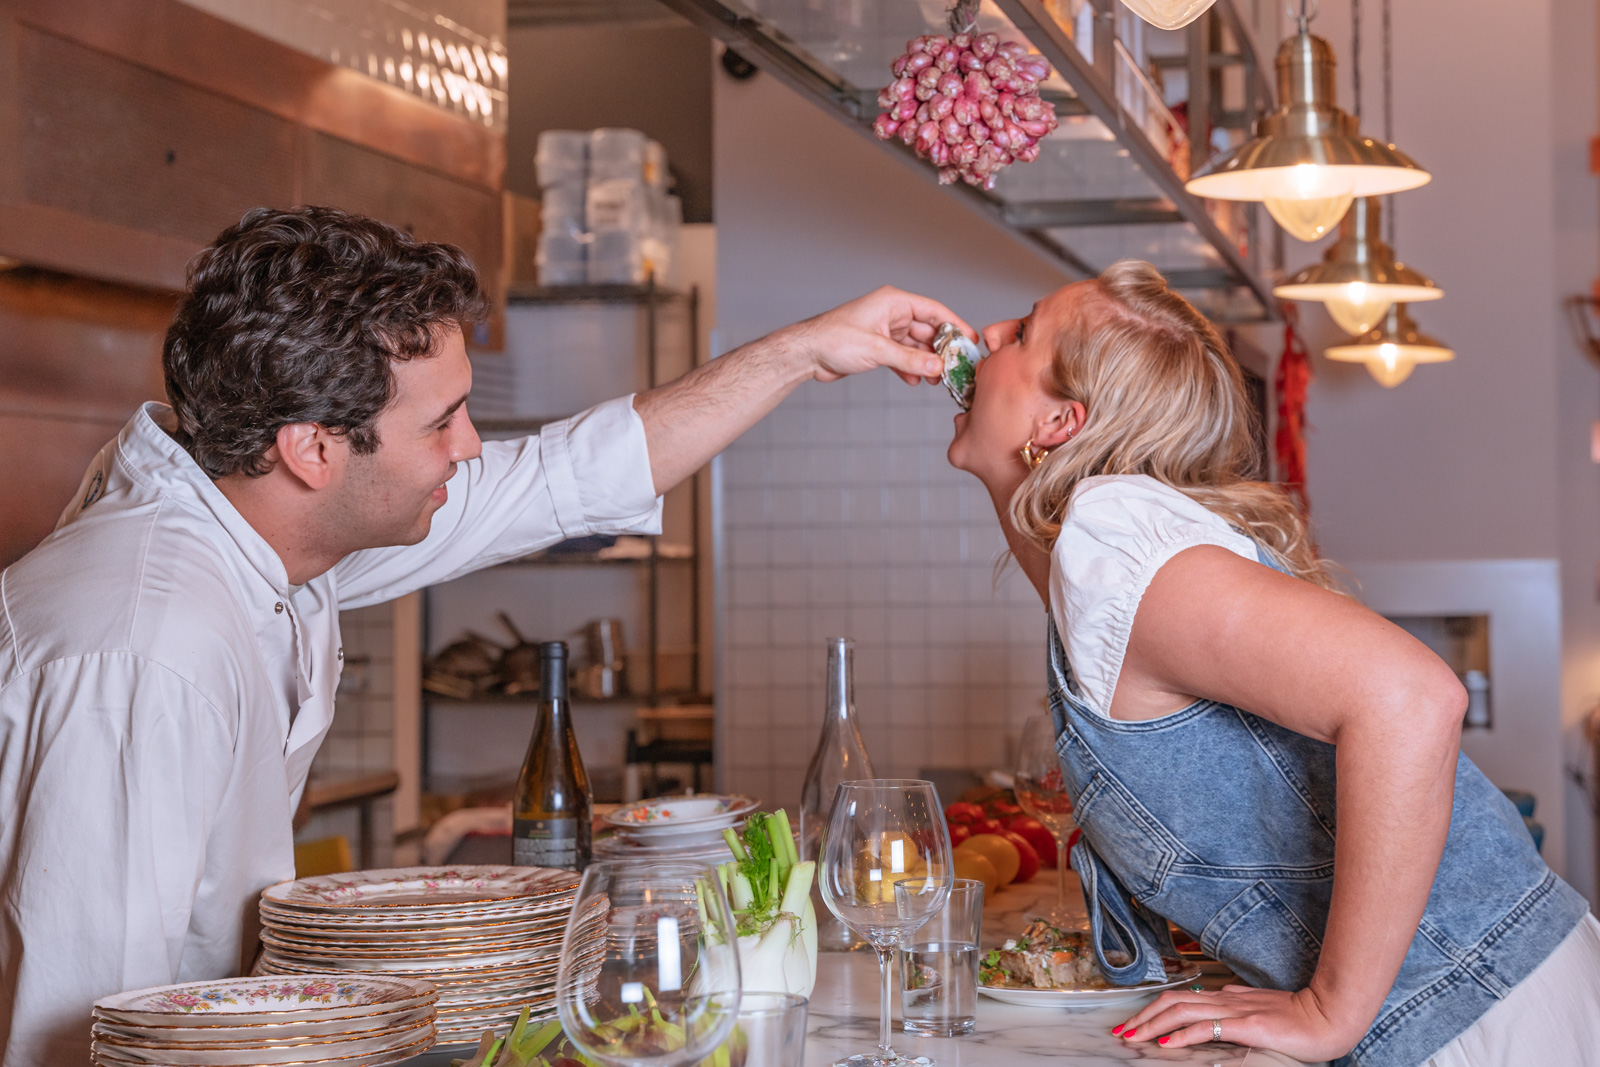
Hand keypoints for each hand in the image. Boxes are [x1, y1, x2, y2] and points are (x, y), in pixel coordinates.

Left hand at [788, 286, 974, 385]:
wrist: (806, 354)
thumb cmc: (833, 339)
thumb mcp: (876, 350)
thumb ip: (909, 360)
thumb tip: (937, 368)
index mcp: (893, 302)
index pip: (934, 311)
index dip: (956, 325)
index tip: (971, 341)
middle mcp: (891, 313)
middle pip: (928, 330)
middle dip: (941, 350)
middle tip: (956, 368)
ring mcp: (885, 330)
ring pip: (915, 346)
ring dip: (926, 363)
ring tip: (937, 380)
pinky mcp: (877, 347)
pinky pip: (902, 357)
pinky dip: (909, 369)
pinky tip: (914, 382)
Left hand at [1113, 984, 1361, 1062]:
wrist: (1329, 1016)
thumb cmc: (1299, 1018)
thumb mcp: (1261, 1010)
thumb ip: (1238, 1008)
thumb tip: (1219, 1005)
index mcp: (1227, 997)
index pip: (1180, 999)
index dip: (1152, 1010)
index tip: (1133, 1024)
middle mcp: (1226, 999)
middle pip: (1172, 1002)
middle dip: (1142, 1017)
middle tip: (1120, 1032)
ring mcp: (1236, 1011)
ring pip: (1183, 1012)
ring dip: (1153, 1025)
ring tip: (1133, 1037)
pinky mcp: (1248, 1026)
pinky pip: (1208, 1029)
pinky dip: (1183, 1035)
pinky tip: (1167, 1044)